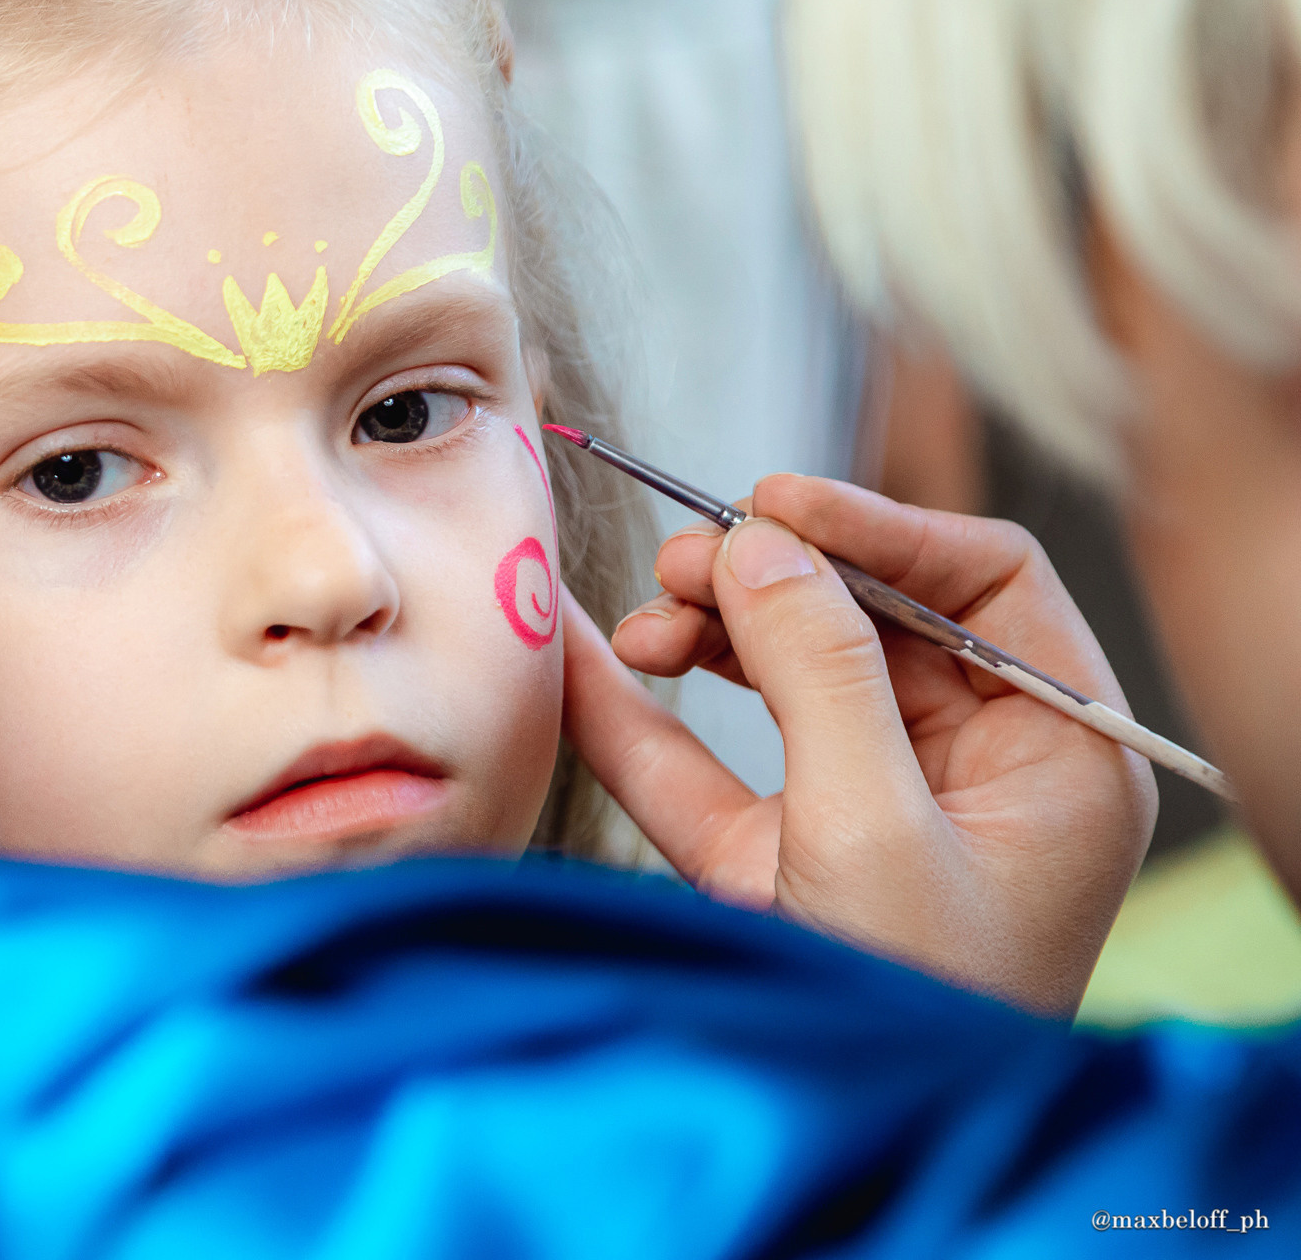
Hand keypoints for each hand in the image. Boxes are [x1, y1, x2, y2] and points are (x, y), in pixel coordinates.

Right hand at [563, 474, 1155, 1015]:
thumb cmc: (911, 1008)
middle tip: (684, 566)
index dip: (879, 526)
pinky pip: (713, 760)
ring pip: (789, 674)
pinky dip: (647, 711)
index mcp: (1058, 753)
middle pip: (872, 616)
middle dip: (771, 578)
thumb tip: (757, 538)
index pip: (984, 582)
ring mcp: (874, 810)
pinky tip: (585, 661)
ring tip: (642, 625)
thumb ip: (820, 669)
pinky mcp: (786, 857)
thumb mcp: (875, 826)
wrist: (847, 1140)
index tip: (771, 502)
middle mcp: (975, 770)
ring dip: (706, 635)